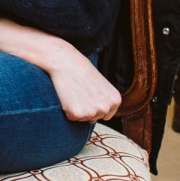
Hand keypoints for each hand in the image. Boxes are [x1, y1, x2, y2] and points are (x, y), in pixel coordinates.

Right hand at [0, 18, 120, 122]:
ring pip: (82, 119)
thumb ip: (104, 98)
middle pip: (94, 118)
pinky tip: (67, 95)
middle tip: (79, 91)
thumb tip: (101, 113)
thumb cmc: (80, 70)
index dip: (94, 105)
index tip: (88, 93)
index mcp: (115, 100)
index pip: (106, 114)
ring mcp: (93, 112)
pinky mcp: (78, 114)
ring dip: (76, 109)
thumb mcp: (101, 84)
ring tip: (73, 91)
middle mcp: (106, 108)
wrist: (64, 61)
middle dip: (86, 108)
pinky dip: (67, 109)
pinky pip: (71, 118)